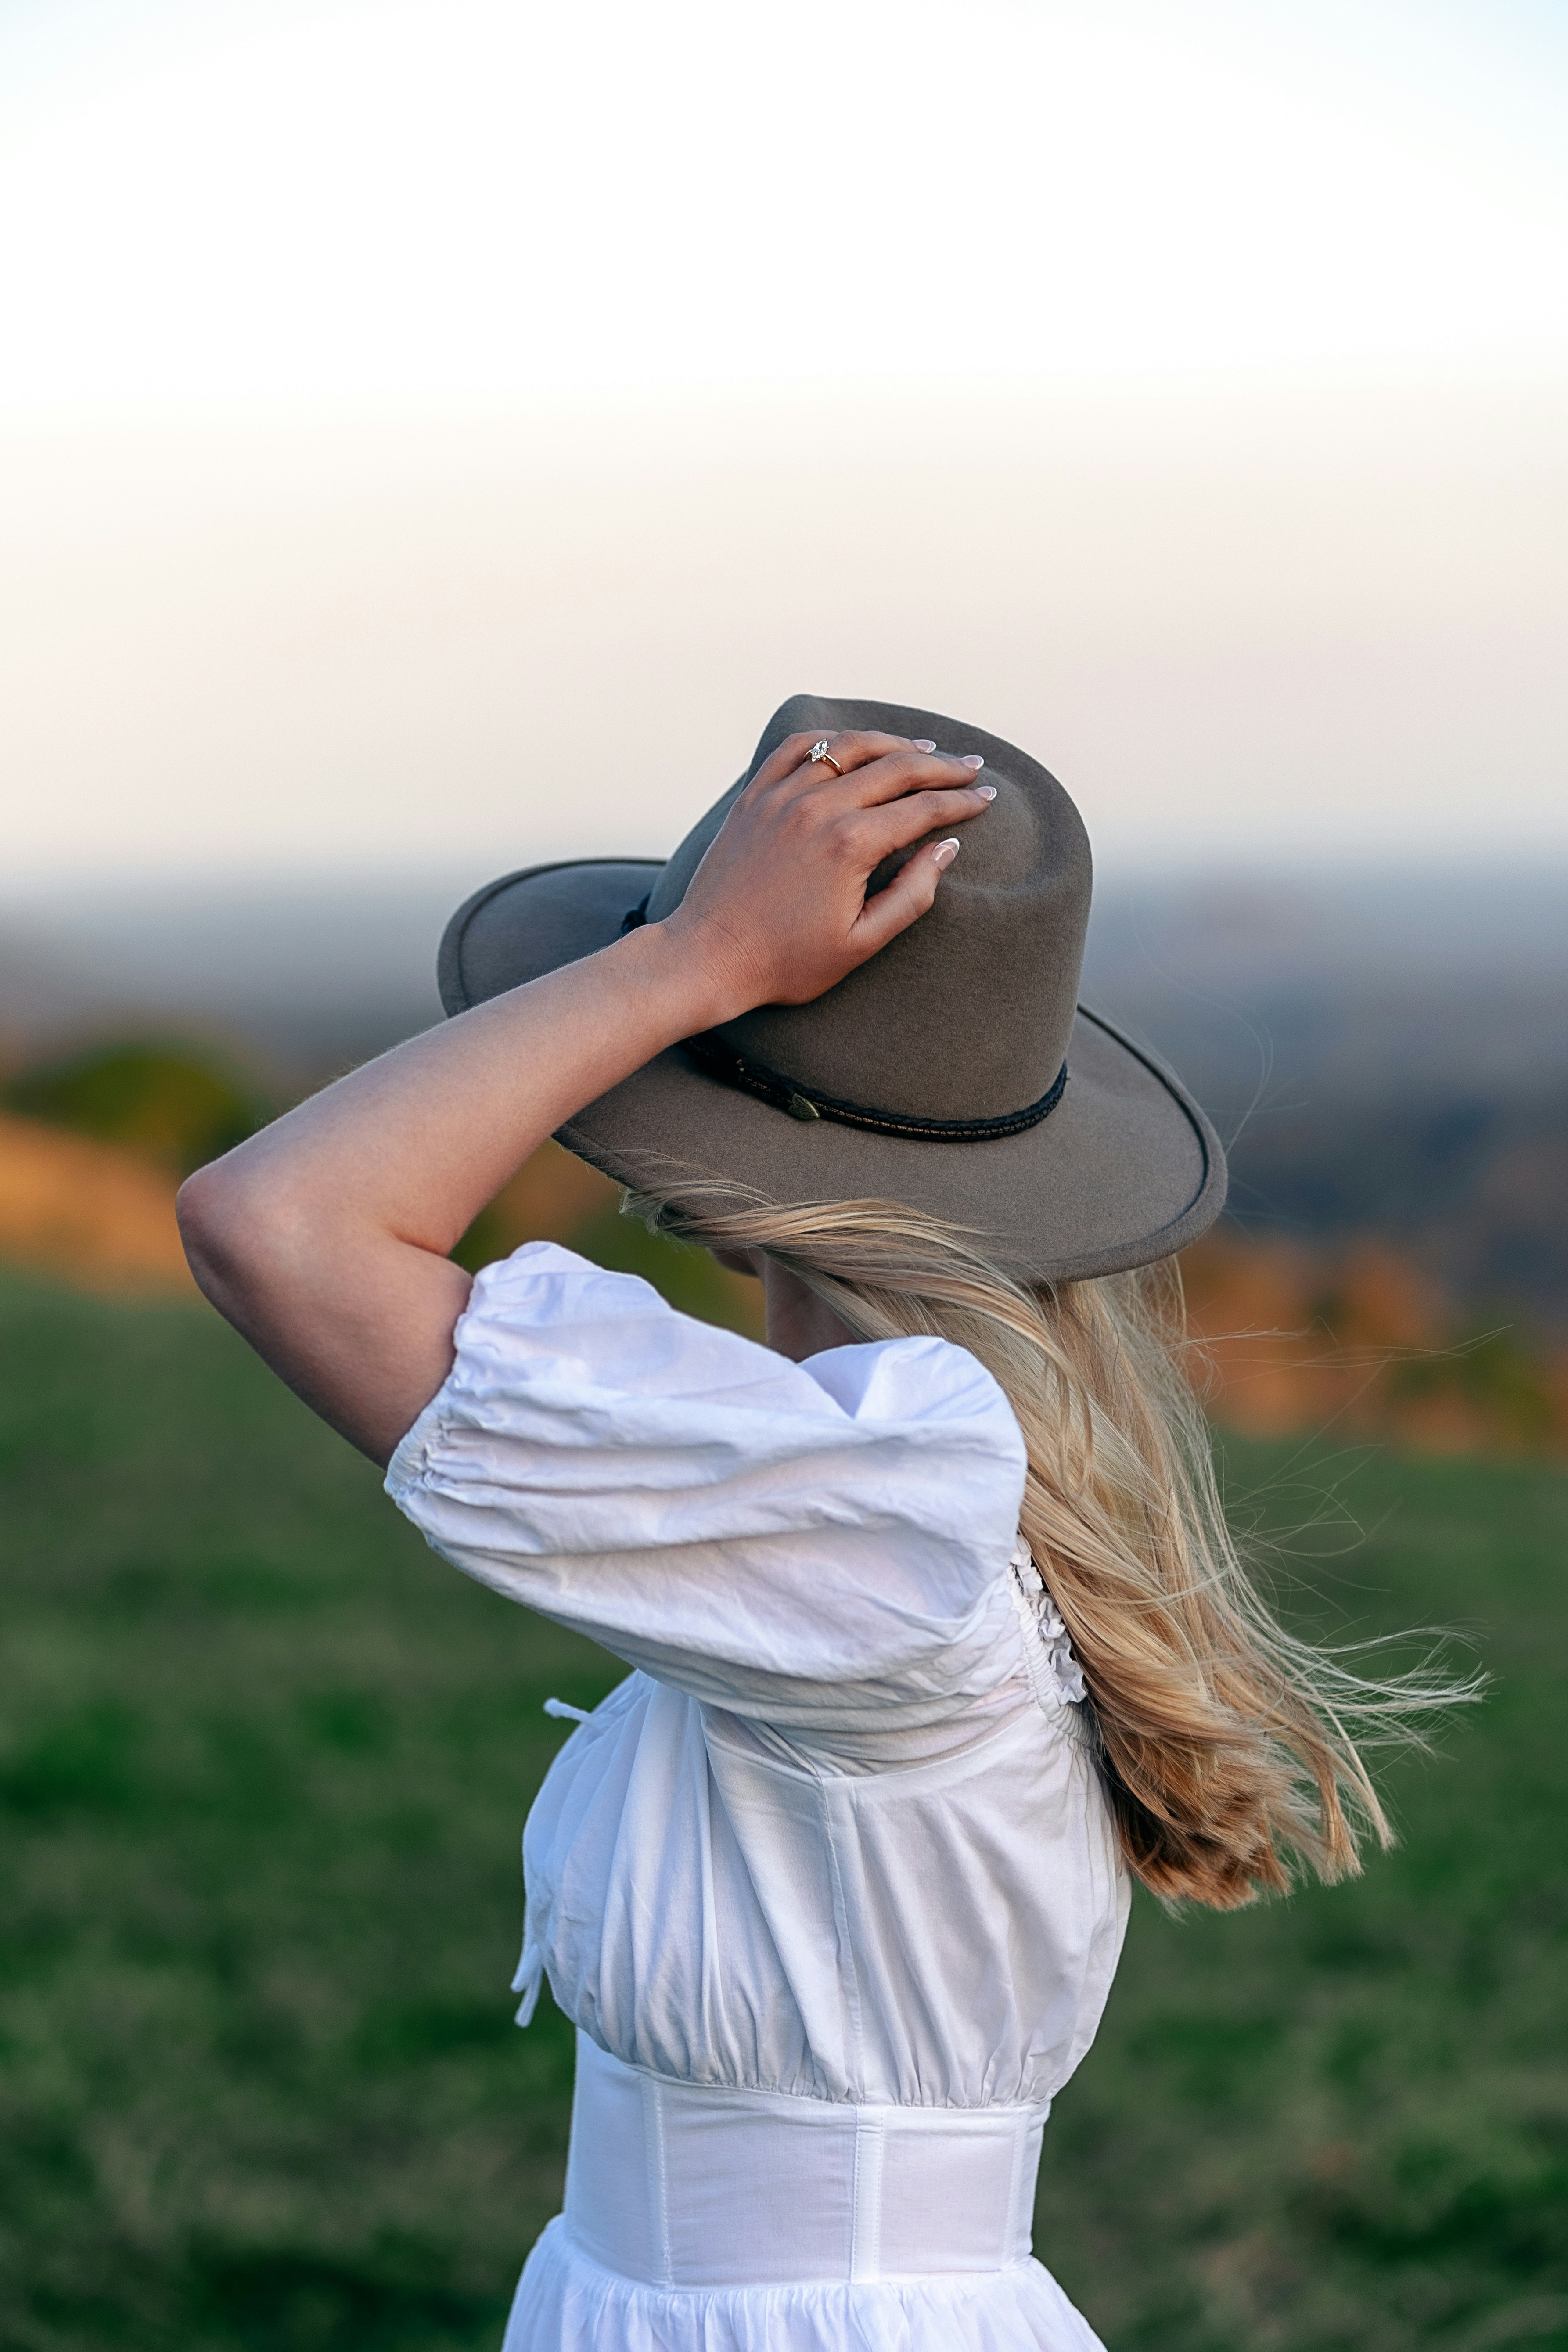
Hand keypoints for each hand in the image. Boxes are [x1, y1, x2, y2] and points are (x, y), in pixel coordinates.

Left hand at [658, 731, 993, 1019]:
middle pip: (895, 768)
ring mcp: (781, 796)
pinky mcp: (754, 797)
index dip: (961, 802)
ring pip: (848, 747)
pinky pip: (796, 749)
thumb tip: (947, 849)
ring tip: (923, 749)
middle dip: (941, 767)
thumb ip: (912, 895)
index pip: (923, 809)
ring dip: (892, 743)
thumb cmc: (786, 962)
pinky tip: (851, 743)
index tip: (986, 797)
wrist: (709, 958)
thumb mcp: (862, 942)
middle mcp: (817, 808)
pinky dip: (830, 740)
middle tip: (969, 768)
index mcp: (851, 845)